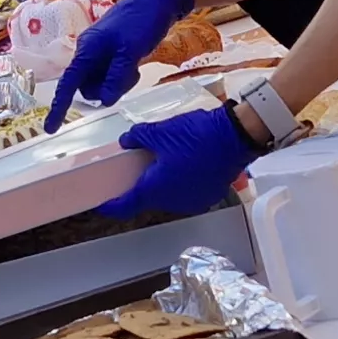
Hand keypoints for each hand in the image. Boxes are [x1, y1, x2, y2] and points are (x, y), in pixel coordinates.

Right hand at [51, 0, 195, 127]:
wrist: (157, 0)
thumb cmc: (141, 21)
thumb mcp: (130, 51)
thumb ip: (116, 77)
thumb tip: (105, 101)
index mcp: (87, 50)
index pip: (69, 84)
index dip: (59, 106)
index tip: (50, 128)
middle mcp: (89, 53)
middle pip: (87, 87)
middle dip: (105, 89)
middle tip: (128, 75)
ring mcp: (101, 54)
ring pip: (101, 84)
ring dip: (116, 84)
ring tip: (133, 68)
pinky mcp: (113, 54)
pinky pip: (111, 76)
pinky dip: (122, 77)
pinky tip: (135, 66)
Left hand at [94, 104, 254, 221]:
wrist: (235, 138)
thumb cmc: (197, 136)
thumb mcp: (159, 131)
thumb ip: (137, 137)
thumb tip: (126, 141)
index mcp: (155, 189)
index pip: (125, 206)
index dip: (111, 206)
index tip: (102, 205)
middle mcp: (172, 202)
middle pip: (148, 198)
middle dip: (141, 183)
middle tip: (136, 166)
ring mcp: (191, 201)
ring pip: (168, 195)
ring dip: (162, 182)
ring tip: (164, 159)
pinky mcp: (207, 196)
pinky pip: (186, 192)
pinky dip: (180, 182)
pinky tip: (184, 163)